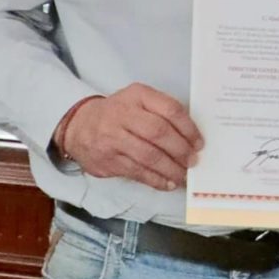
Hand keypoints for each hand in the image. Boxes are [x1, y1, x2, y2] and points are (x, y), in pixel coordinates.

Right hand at [58, 83, 203, 190]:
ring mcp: (113, 138)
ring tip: (183, 175)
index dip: (188, 128)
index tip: (199, 142)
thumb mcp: (138, 100)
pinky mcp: (108, 160)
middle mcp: (124, 114)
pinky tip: (168, 183)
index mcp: (137, 95)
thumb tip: (191, 136)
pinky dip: (156, 180)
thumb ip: (162, 111)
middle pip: (159, 133)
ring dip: (170, 169)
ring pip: (148, 156)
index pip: (170, 110)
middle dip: (181, 150)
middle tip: (193, 161)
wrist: (78, 125)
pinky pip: (137, 172)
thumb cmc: (118, 113)